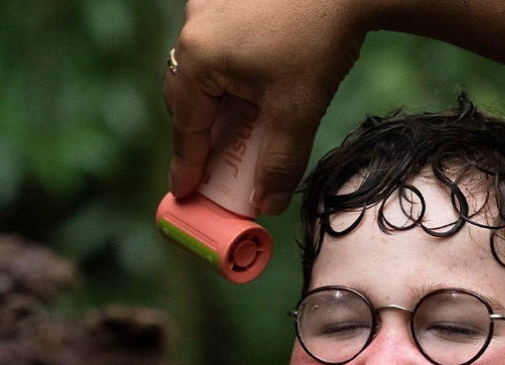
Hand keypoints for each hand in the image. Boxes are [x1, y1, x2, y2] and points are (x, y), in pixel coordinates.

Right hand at [164, 0, 368, 213]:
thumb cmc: (320, 39)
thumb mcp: (299, 110)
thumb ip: (280, 162)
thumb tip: (266, 205)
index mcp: (198, 57)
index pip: (186, 125)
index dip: (186, 164)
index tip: (183, 191)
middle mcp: (193, 28)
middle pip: (185, 95)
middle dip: (198, 133)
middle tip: (211, 165)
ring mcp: (208, 7)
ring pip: (200, 68)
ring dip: (213, 100)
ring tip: (237, 127)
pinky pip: (215, 44)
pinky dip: (226, 71)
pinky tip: (252, 84)